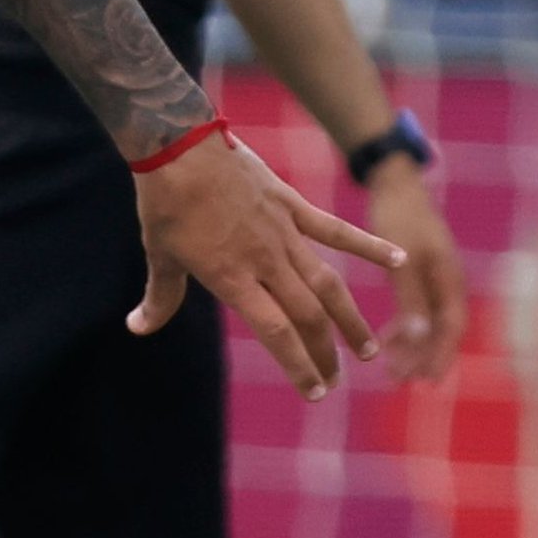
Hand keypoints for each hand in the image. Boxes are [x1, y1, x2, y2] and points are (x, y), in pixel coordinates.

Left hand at [130, 133, 403, 400]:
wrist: (180, 146)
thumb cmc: (166, 203)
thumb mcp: (159, 256)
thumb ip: (160, 298)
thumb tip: (138, 327)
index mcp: (233, 278)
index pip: (277, 333)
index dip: (299, 365)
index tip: (314, 391)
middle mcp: (265, 261)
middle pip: (308, 315)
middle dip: (324, 353)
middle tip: (336, 378)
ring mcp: (283, 232)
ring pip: (327, 283)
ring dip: (348, 318)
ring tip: (367, 348)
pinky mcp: (292, 205)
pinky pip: (336, 230)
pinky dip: (369, 246)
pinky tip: (399, 260)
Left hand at [353, 161, 466, 384]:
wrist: (394, 182)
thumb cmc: (399, 216)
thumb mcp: (402, 259)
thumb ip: (410, 298)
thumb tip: (418, 338)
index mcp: (448, 279)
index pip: (450, 329)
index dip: (439, 356)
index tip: (425, 381)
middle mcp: (447, 281)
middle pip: (441, 330)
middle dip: (424, 357)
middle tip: (400, 382)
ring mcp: (434, 276)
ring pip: (428, 321)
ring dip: (413, 345)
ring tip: (393, 370)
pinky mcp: (419, 271)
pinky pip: (417, 307)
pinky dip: (405, 326)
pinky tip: (387, 340)